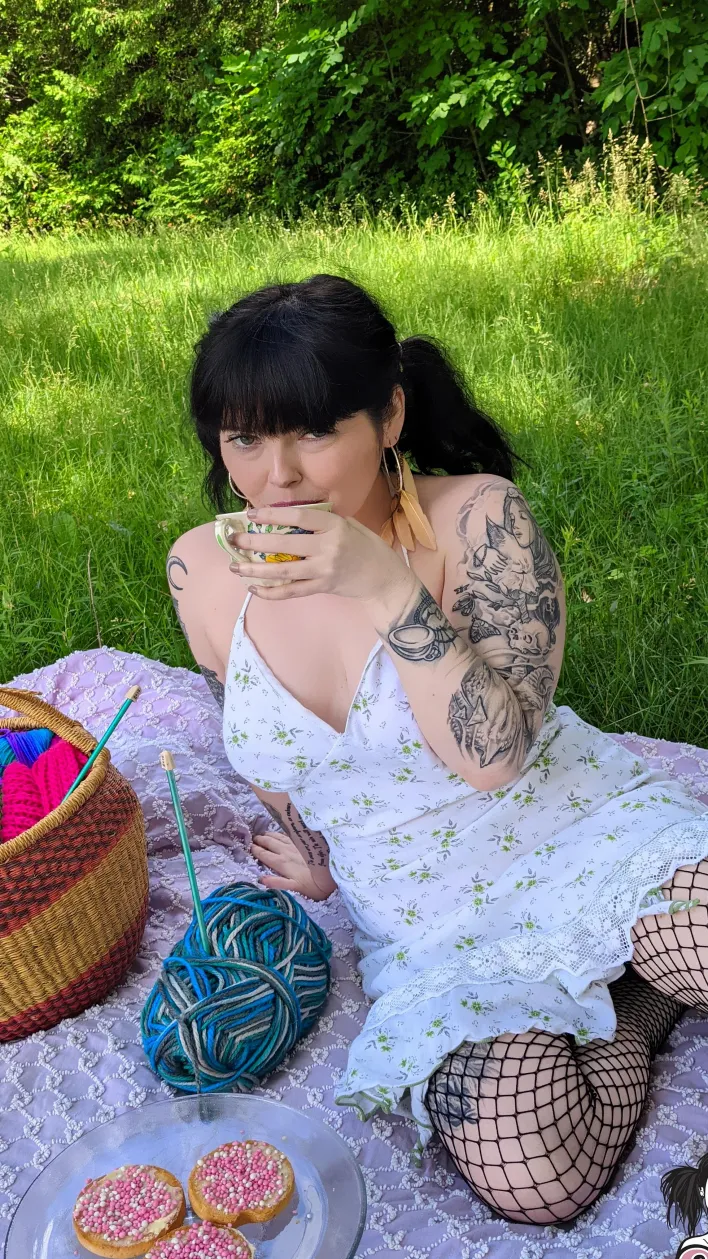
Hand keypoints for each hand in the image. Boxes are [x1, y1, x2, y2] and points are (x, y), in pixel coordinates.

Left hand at [230, 505, 417, 602]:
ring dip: (256, 570)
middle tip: (233, 540)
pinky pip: (292, 592)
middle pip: (285, 546)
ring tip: (235, 567)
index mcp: (335, 526)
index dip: (272, 515)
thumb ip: (322, 522)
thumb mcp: (349, 525)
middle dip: (255, 543)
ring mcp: (325, 570)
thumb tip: (287, 519)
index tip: (250, 514)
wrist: (384, 579)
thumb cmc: (366, 547)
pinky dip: (272, 592)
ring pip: (284, 572)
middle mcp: (329, 548)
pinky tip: (254, 588)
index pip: (298, 518)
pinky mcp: (323, 587)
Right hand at [251, 830, 337, 900]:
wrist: (332, 875)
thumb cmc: (312, 886)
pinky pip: (288, 835)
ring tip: (262, 834)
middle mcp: (287, 852)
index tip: (247, 846)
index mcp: (282, 863)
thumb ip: (277, 883)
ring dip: (268, 835)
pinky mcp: (303, 843)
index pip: (264, 855)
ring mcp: (295, 846)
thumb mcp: (294, 888)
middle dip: (260, 840)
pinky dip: (280, 833)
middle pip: (269, 843)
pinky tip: (278, 833)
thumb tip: (261, 880)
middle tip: (252, 838)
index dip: (255, 850)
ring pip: (278, 837)